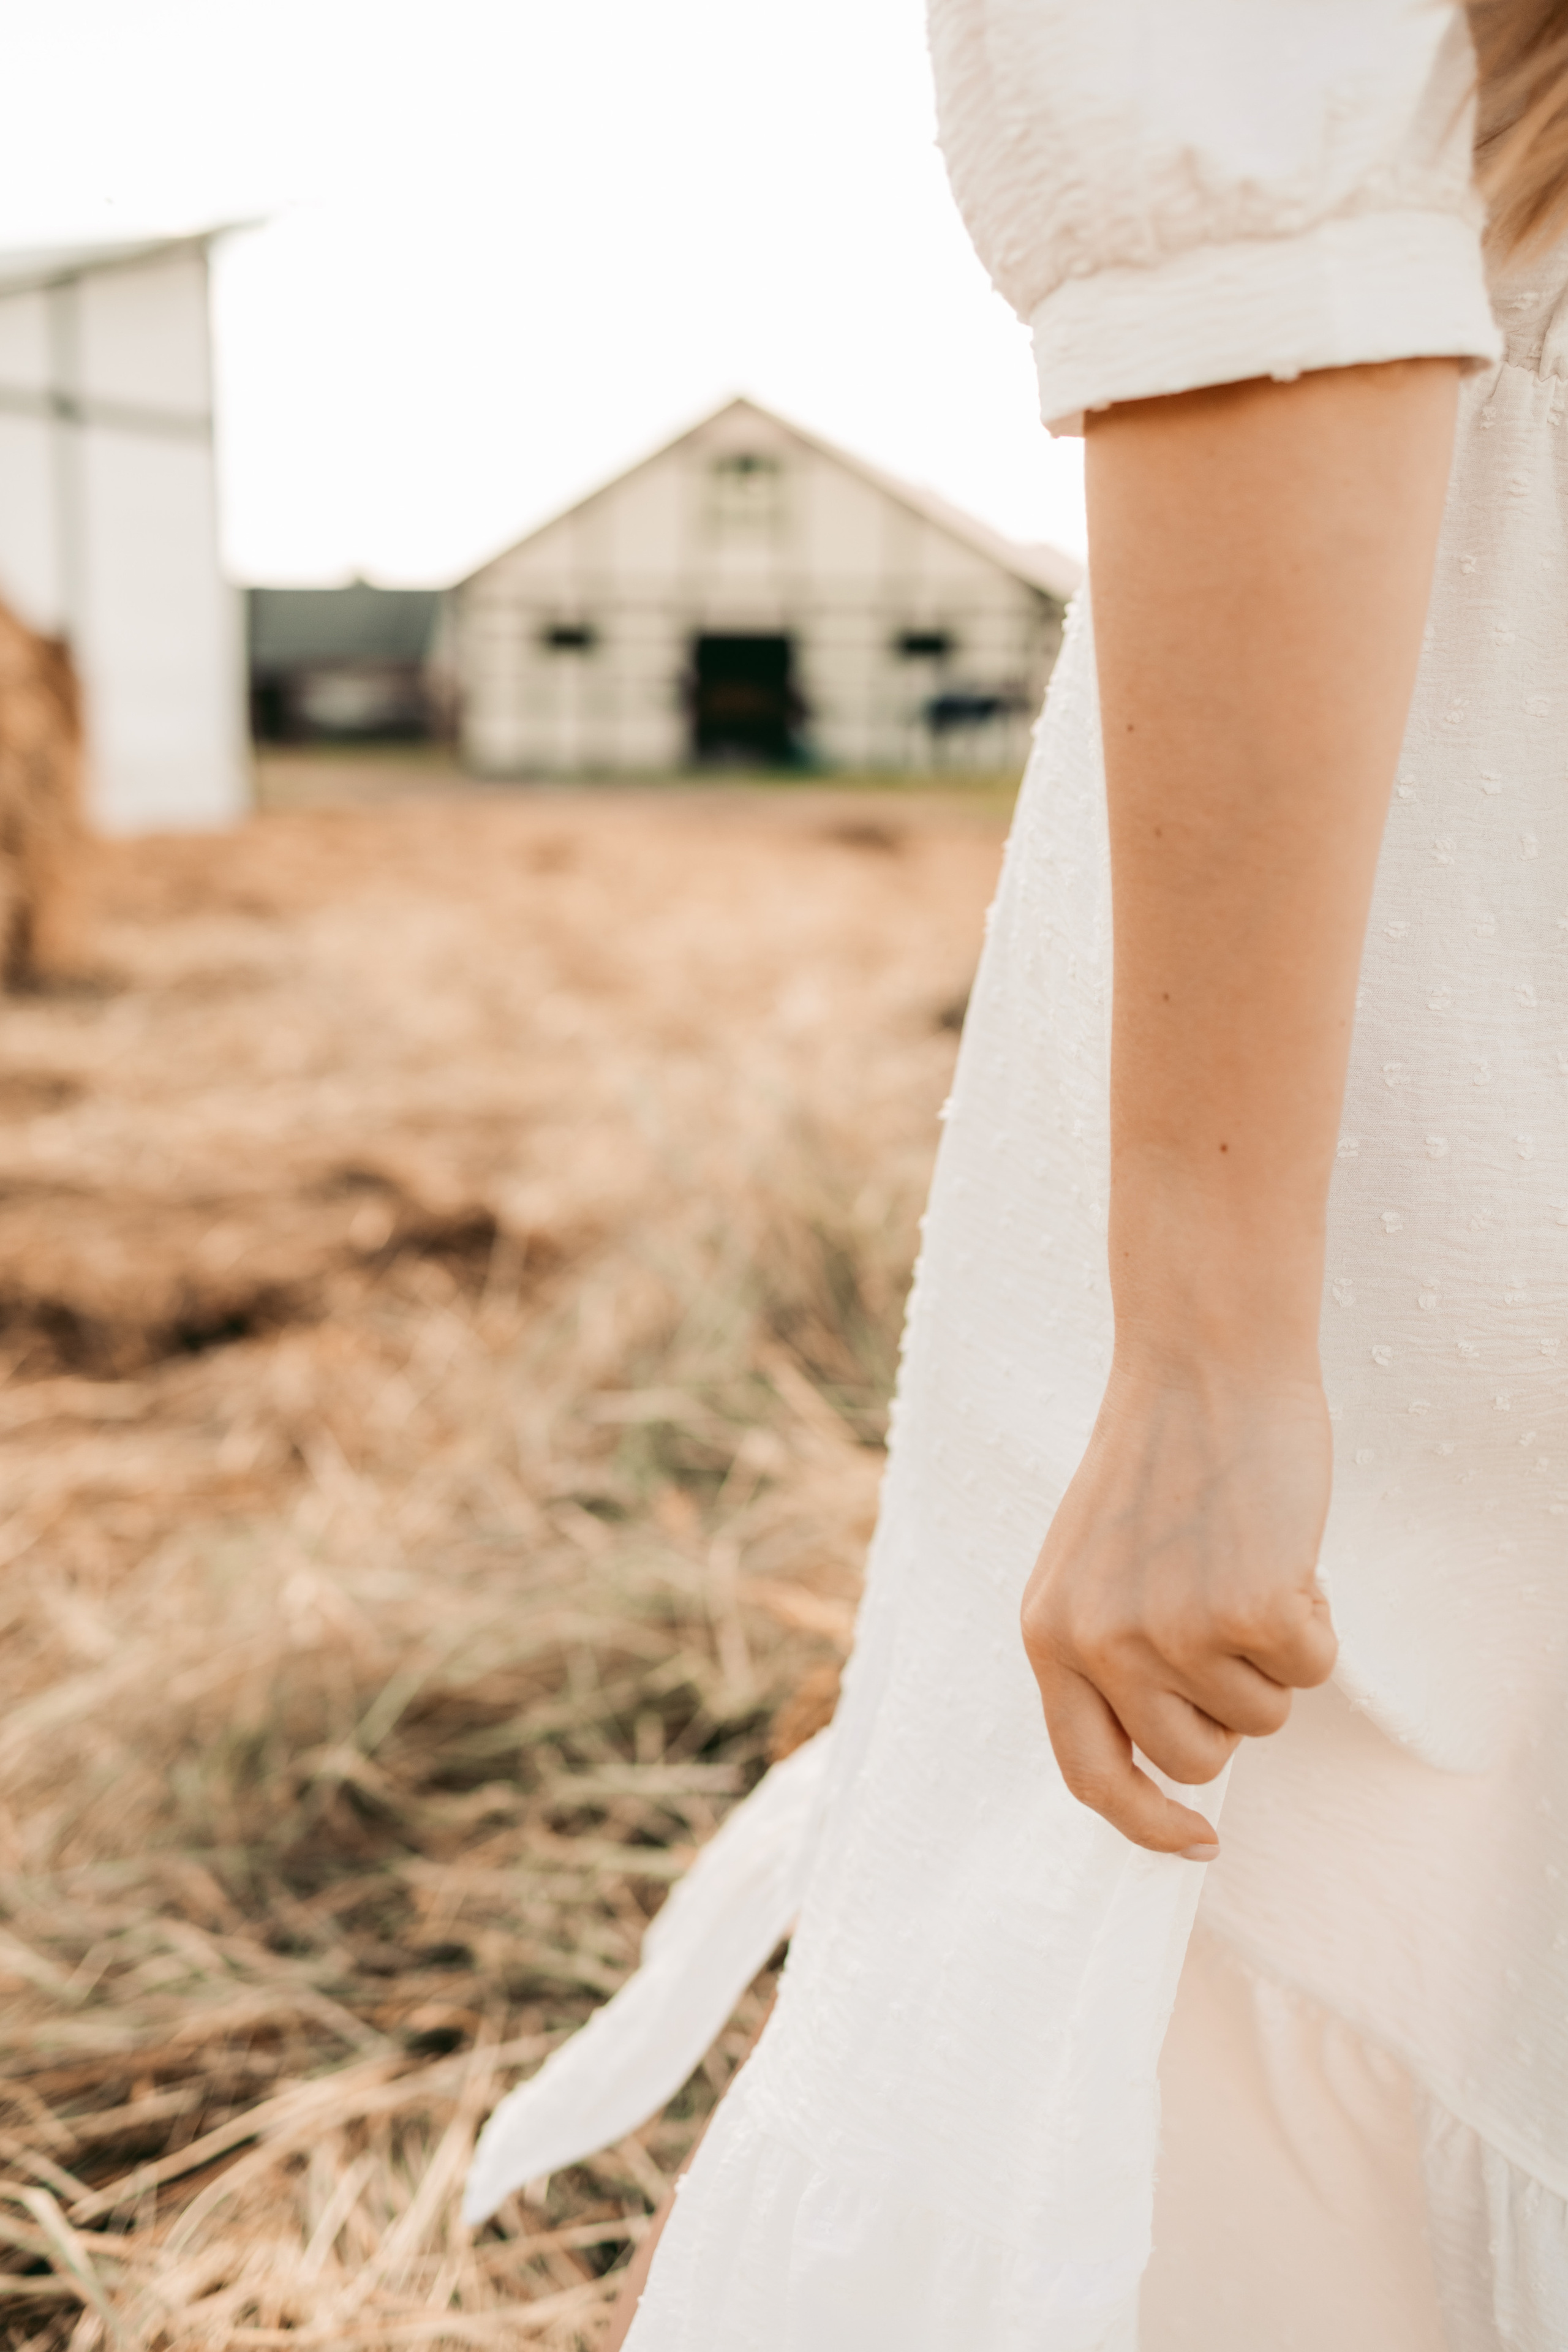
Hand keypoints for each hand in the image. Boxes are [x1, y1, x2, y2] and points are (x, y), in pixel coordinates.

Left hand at [1020, 1359, 1337, 1856]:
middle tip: (1228, 1615)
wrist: (1204, 1367)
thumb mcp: (1092, 1566)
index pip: (1091, 1775)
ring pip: (1262, 1717)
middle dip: (1230, 1704)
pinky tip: (1283, 1553)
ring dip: (1274, 1654)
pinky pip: (1313, 1669)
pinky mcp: (1250, 1612)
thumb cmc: (1160, 1463)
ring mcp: (1174, 1633)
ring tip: (1246, 1565)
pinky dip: (1316, 1619)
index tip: (1199, 1841)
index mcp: (1049, 1635)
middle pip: (1195, 1756)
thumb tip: (1167, 1760)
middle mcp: (1102, 1645)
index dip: (1148, 1822)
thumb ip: (1107, 1655)